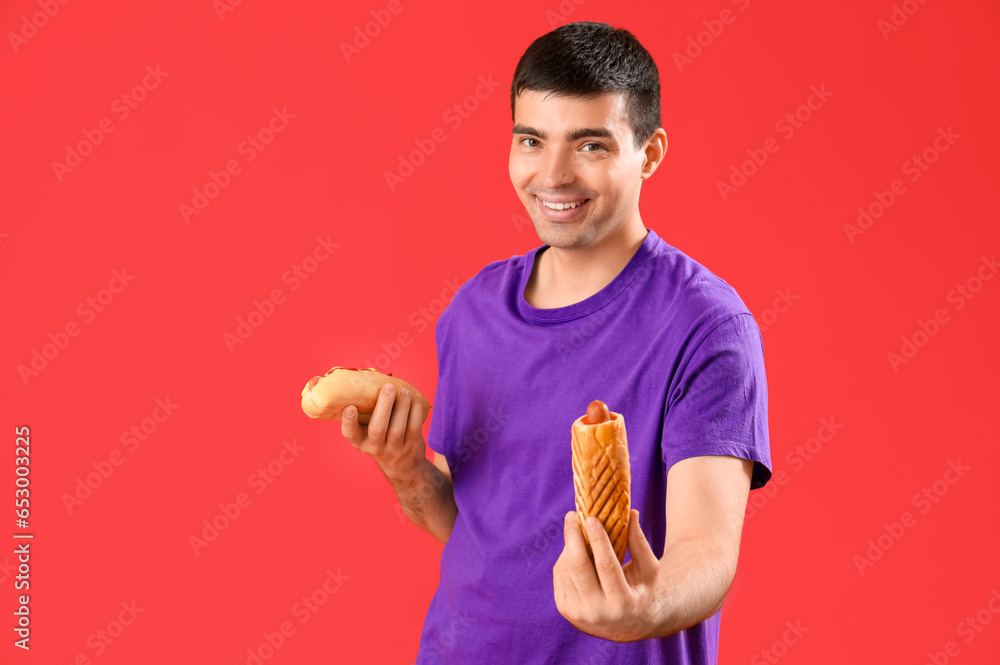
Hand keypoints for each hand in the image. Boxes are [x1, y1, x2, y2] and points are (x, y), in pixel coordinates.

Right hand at [341, 383, 424, 477]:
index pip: (350, 434)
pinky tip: (414, 400)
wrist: (402, 467)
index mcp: (360, 441)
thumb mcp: (369, 433)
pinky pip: (414, 428)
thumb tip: (369, 380)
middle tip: (388, 387)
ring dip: (402, 406)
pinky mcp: (412, 447)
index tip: (350, 407)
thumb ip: (367, 414)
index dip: (348, 422)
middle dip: (383, 406)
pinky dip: (415, 412)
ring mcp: (394, 449)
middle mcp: (375, 447)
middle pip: (378, 428)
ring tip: (403, 391)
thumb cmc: (382, 440)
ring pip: (397, 428)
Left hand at [553, 509, 661, 641]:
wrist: (629, 626)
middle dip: (573, 536)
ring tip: (577, 531)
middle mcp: (597, 611)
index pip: (606, 566)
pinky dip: (565, 558)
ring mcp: (578, 613)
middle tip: (572, 515)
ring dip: (569, 546)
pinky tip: (574, 550)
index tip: (591, 518)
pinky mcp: (565, 610)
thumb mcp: (648, 569)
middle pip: (579, 567)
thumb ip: (639, 542)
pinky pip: (560, 575)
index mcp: (622, 603)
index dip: (598, 540)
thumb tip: (632, 512)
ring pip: (566, 569)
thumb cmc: (641, 590)